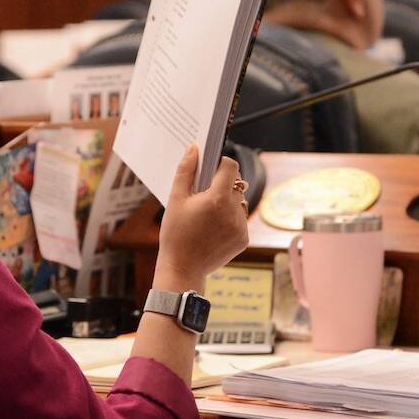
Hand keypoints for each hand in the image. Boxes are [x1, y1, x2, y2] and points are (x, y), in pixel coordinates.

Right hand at [154, 145, 249, 286]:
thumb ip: (185, 171)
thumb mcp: (175, 200)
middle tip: (204, 195)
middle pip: (236, 184)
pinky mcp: (244, 239)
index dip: (221, 164)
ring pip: (239, 202)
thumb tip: (194, 149)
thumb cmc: (175, 234)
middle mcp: (233, 211)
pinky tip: (213, 229)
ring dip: (227, 203)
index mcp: (217, 199)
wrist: (182, 269)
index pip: (231, 167)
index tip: (209, 170)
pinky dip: (229, 219)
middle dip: (222, 184)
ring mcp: (241, 227)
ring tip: (207, 215)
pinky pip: (240, 220)